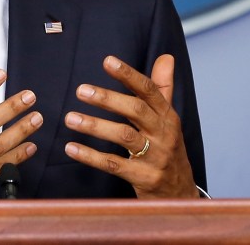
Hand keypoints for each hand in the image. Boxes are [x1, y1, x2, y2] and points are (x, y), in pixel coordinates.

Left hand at [63, 54, 197, 197]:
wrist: (179, 194)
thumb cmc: (168, 149)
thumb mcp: (169, 119)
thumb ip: (162, 88)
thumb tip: (166, 57)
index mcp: (168, 116)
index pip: (149, 90)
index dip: (129, 75)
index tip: (107, 61)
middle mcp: (164, 134)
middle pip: (136, 111)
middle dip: (108, 99)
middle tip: (81, 90)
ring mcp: (155, 157)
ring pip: (124, 137)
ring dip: (95, 126)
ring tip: (70, 118)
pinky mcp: (143, 178)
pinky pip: (114, 165)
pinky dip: (91, 156)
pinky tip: (71, 148)